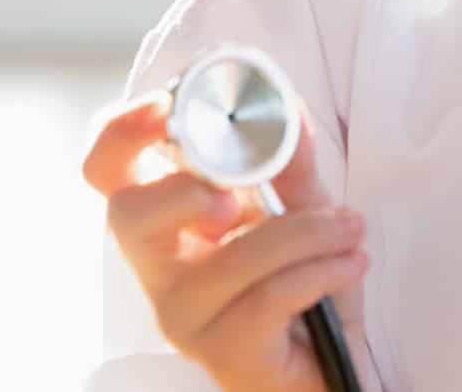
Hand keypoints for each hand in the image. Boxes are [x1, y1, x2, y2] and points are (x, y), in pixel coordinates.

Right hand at [81, 89, 377, 391]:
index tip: (169, 103)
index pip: (109, 171)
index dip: (123, 132)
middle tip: (234, 193)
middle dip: (182, 191)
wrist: (335, 358)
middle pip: (127, 217)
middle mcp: (162, 267)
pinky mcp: (225, 353)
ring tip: (351, 228)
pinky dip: (324, 269)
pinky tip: (351, 262)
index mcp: (170, 218)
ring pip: (230, 259)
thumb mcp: (302, 202)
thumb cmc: (305, 277)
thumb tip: (283, 104)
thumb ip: (289, 156)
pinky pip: (271, 297)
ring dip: (307, 233)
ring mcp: (185, 315)